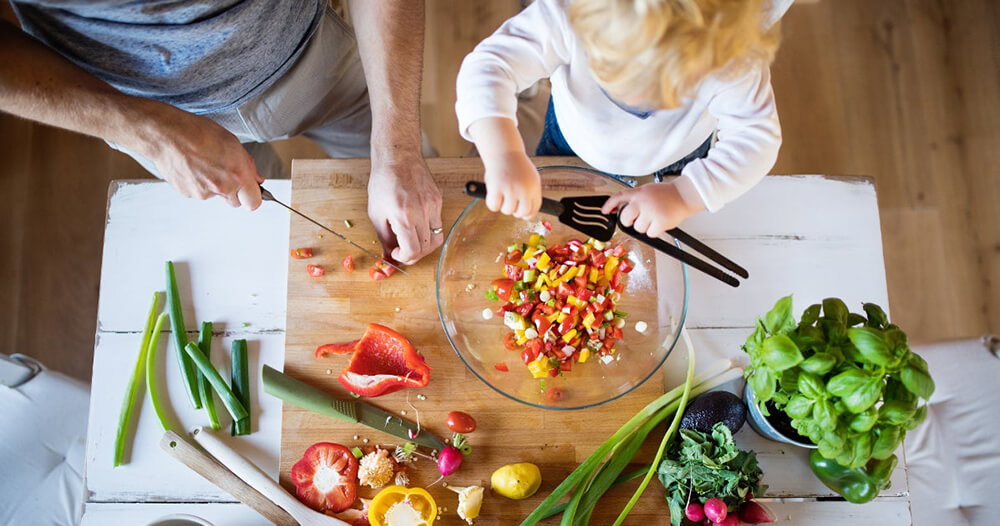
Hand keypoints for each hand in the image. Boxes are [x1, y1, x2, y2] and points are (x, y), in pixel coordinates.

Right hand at [136, 107, 263, 209]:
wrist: (167, 134)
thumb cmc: (198, 132)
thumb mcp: (232, 142)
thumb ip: (247, 165)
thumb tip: (256, 179)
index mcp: (238, 174)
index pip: (253, 202)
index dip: (252, 197)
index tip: (249, 192)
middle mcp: (222, 187)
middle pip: (235, 202)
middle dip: (234, 192)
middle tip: (224, 172)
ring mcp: (204, 192)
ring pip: (215, 195)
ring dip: (214, 185)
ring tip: (204, 163)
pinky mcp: (188, 193)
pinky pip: (199, 192)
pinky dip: (198, 183)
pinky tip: (192, 166)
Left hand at [367, 154, 443, 264]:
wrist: (397, 157)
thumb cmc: (383, 182)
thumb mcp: (376, 213)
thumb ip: (384, 238)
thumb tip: (388, 256)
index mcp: (404, 217)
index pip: (413, 251)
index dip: (404, 258)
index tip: (397, 254)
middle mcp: (422, 213)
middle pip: (426, 248)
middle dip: (414, 255)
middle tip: (403, 251)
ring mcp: (433, 206)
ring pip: (436, 238)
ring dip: (424, 245)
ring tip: (412, 240)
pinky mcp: (438, 200)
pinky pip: (438, 223)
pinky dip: (428, 230)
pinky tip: (417, 225)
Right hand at [482, 151, 541, 218]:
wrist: (504, 150)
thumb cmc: (515, 165)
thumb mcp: (530, 177)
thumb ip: (530, 194)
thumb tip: (527, 214)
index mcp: (534, 186)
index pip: (535, 208)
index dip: (528, 214)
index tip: (523, 215)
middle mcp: (524, 189)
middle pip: (521, 213)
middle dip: (515, 212)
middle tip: (509, 204)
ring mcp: (511, 188)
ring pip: (507, 210)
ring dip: (502, 205)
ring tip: (501, 194)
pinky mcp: (497, 187)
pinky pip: (494, 206)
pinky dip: (492, 203)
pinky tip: (493, 194)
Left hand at [601, 182, 703, 237]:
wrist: (684, 196)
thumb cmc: (667, 194)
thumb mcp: (648, 190)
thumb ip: (636, 198)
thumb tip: (623, 210)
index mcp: (639, 192)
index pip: (619, 197)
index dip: (609, 204)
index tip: (604, 211)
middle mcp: (643, 202)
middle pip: (625, 218)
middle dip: (629, 221)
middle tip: (638, 218)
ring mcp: (651, 212)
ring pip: (638, 228)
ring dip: (645, 226)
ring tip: (654, 217)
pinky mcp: (660, 222)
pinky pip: (650, 234)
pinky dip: (654, 231)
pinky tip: (660, 223)